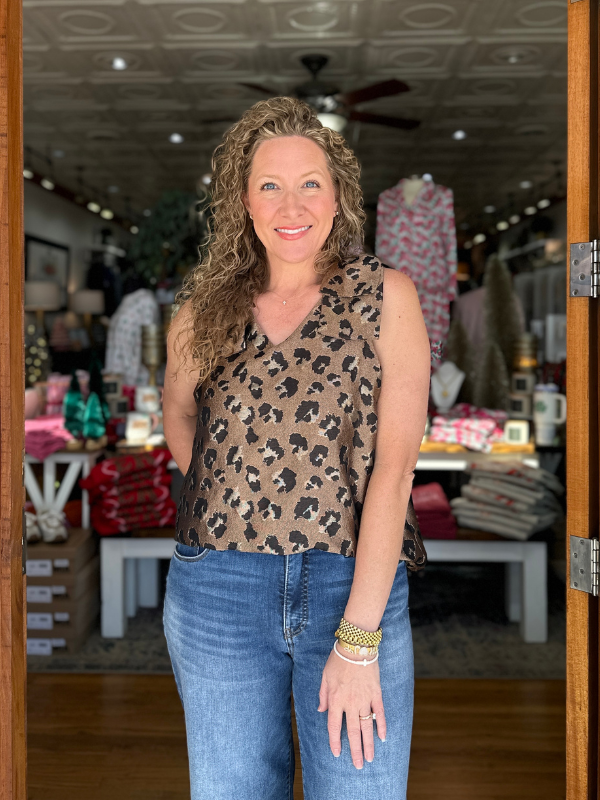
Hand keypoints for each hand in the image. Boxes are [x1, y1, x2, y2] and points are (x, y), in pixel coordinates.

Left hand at [318, 643, 385, 768]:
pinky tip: (382, 737)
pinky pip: (380, 713)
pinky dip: (382, 725)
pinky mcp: (376, 693)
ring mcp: (365, 699)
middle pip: (353, 732)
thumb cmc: (338, 659)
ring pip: (367, 726)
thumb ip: (323, 696)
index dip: (335, 741)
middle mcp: (350, 703)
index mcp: (335, 699)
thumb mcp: (324, 676)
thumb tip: (321, 711)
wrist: (356, 646)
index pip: (335, 726)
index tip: (336, 753)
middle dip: (355, 750)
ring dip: (368, 744)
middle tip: (358, 766)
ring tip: (370, 758)